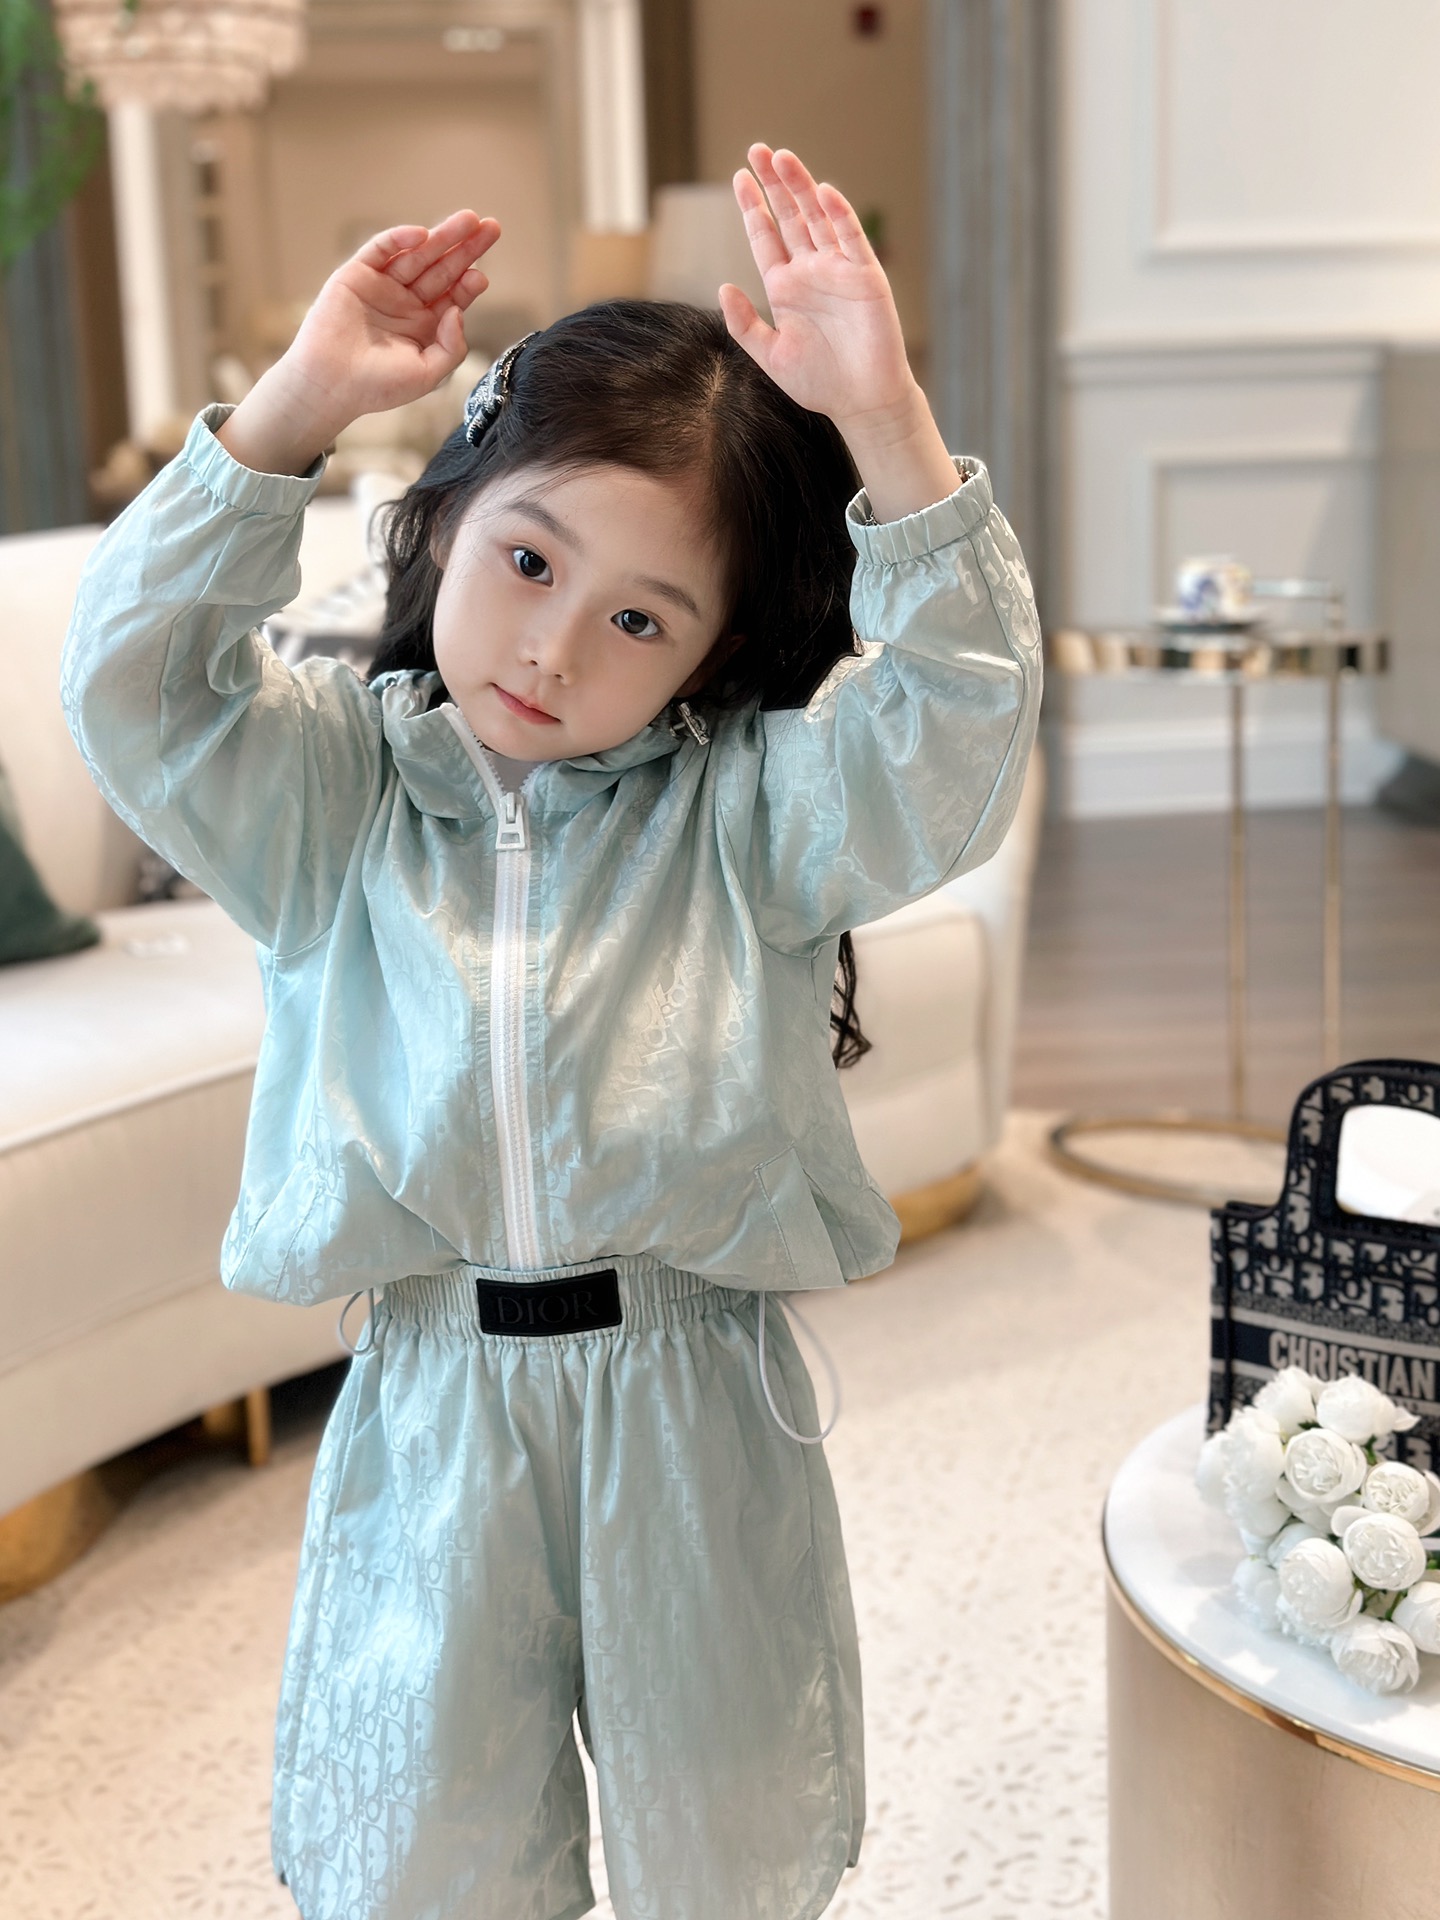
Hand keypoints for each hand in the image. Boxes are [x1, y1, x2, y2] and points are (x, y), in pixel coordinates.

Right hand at [219, 211, 500, 476]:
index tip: (481, 277)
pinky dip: (400, 238)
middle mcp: (406, 303)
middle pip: (442, 268)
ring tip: (469, 219)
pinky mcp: (357, 274)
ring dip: (442, 236)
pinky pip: (381, 249)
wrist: (331, 385)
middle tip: (491, 226)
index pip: (454, 296)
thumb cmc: (378, 386)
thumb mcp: (428, 374)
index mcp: (424, 327)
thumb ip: (451, 347)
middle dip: (466, 248)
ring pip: (417, 254)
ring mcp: (382, 286)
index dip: (469, 284)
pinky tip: (422, 234)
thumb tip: (457, 311)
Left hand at [720, 146, 909, 431]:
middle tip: (758, 151)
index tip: (740, 178)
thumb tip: (723, 287)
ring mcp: (838, 270)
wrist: (861, 400)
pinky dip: (838, 214)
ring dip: (801, 187)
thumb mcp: (770, 356)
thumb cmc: (818, 382)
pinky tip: (823, 192)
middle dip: (775, 184)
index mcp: (785, 287)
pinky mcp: (865, 276)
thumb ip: (745, 325)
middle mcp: (810, 271)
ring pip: (817, 217)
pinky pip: (850, 238)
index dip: (753, 207)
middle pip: (789, 216)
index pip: (766, 237)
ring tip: (782, 157)